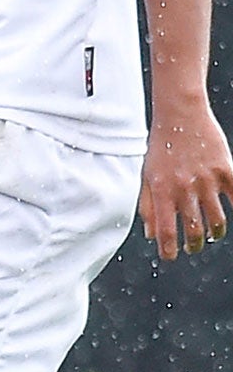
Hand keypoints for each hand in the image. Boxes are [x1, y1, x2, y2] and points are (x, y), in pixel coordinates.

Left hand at [139, 100, 232, 258]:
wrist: (179, 115)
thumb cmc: (160, 147)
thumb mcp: (146, 174)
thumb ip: (147, 205)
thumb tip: (151, 234)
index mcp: (161, 190)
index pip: (165, 229)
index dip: (168, 248)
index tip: (170, 257)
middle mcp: (184, 188)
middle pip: (194, 229)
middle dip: (194, 244)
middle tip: (193, 247)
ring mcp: (207, 179)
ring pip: (217, 219)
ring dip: (214, 232)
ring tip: (211, 233)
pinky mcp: (226, 170)